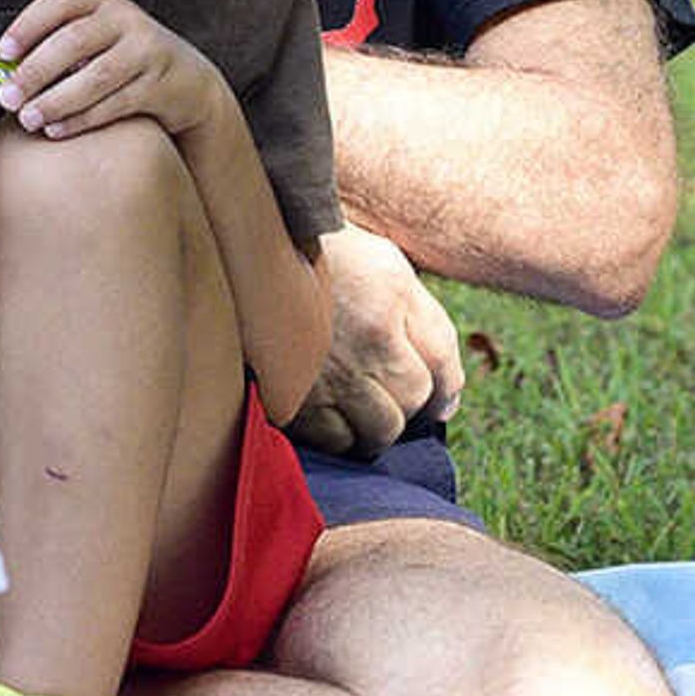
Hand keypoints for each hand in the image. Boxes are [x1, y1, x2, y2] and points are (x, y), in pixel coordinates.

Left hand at [0, 0, 216, 140]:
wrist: (188, 82)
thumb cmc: (122, 59)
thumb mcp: (97, 38)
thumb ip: (59, 44)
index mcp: (102, 1)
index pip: (59, 2)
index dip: (28, 25)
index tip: (2, 53)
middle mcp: (126, 19)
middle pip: (73, 41)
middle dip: (35, 71)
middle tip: (6, 98)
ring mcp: (147, 50)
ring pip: (96, 76)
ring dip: (56, 100)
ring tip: (28, 119)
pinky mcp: (160, 84)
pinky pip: (116, 103)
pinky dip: (82, 118)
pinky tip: (56, 129)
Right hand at [287, 225, 462, 456]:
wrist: (247, 255)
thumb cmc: (324, 260)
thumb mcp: (385, 266)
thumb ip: (427, 323)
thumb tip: (447, 398)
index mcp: (391, 296)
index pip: (442, 360)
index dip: (447, 387)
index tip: (439, 398)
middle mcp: (366, 338)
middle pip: (414, 399)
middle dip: (410, 402)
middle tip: (392, 396)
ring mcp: (329, 370)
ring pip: (380, 429)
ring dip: (380, 426)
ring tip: (365, 410)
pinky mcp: (292, 396)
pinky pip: (335, 440)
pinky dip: (340, 435)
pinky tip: (332, 415)